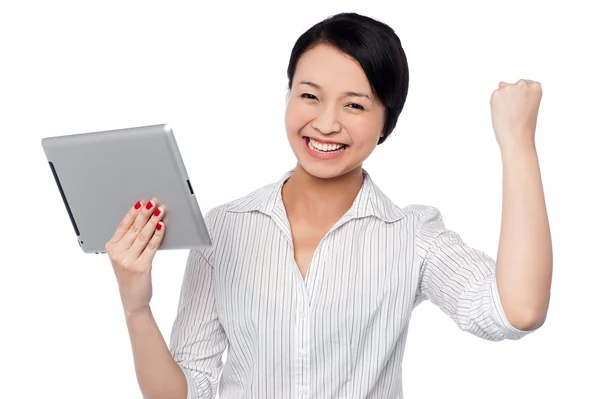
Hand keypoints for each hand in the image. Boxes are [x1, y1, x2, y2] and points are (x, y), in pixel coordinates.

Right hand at [105, 199, 165, 315]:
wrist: (132, 299)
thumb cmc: (131, 275)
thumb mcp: (124, 256)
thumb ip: (130, 240)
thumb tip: (144, 219)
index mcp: (111, 248)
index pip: (123, 225)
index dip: (132, 212)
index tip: (141, 202)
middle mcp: (118, 253)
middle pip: (134, 228)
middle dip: (144, 213)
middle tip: (153, 202)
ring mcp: (128, 260)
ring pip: (143, 235)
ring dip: (153, 221)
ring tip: (160, 211)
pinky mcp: (141, 267)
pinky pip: (151, 246)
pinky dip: (158, 234)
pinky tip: (162, 226)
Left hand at [490, 79, 542, 148]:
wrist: (517, 137)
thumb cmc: (524, 125)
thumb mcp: (528, 104)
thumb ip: (517, 92)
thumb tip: (500, 83)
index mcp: (536, 86)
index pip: (525, 86)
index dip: (522, 99)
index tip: (523, 108)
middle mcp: (523, 84)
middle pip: (512, 87)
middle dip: (511, 98)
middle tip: (516, 113)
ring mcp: (509, 88)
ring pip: (502, 91)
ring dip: (503, 101)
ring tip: (509, 114)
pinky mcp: (497, 94)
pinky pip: (494, 97)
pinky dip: (495, 105)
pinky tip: (502, 113)